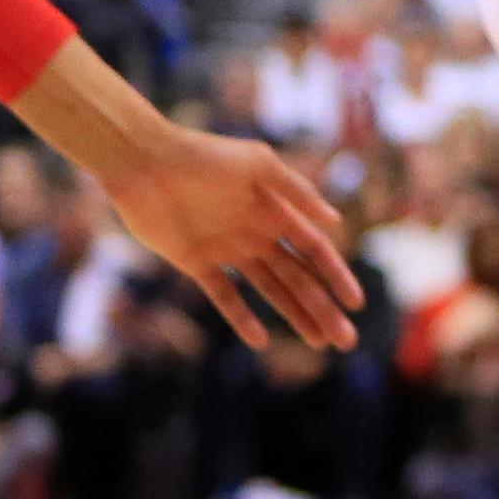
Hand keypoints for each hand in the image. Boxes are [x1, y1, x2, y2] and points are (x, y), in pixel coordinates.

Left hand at [90, 126, 359, 350]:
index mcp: (276, 212)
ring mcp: (228, 251)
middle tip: (345, 340)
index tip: (355, 304)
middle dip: (323, 309)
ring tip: (319, 344)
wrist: (144, 161)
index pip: (315, 252)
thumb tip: (334, 221)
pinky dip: (241, 318)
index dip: (336, 277)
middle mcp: (257, 235)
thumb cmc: (203, 154)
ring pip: (270, 291)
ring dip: (295, 317)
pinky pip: (224, 295)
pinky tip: (259, 341)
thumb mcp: (257, 163)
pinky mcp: (195, 262)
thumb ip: (296, 191)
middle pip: (299, 279)